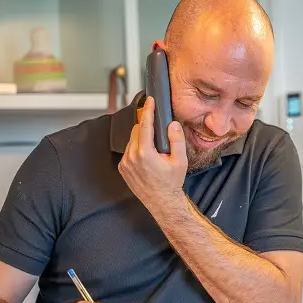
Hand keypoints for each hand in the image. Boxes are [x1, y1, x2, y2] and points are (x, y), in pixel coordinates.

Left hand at [118, 96, 186, 211]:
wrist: (162, 202)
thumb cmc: (171, 183)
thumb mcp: (180, 161)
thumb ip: (177, 140)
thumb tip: (172, 125)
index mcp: (145, 154)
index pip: (145, 125)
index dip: (148, 110)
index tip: (150, 101)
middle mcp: (132, 157)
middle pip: (137, 130)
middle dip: (147, 126)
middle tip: (158, 131)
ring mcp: (125, 163)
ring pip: (132, 140)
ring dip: (141, 138)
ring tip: (154, 148)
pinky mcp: (122, 168)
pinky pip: (128, 150)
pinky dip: (136, 148)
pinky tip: (147, 156)